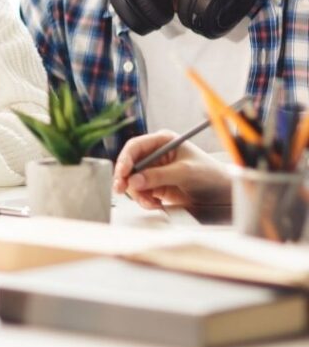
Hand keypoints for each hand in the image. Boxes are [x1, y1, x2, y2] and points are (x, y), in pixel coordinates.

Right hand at [113, 130, 230, 209]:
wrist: (225, 195)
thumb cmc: (211, 175)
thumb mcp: (185, 172)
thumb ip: (159, 175)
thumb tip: (134, 180)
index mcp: (162, 141)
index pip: (136, 146)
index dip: (126, 159)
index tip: (122, 173)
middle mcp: (156, 154)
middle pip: (130, 164)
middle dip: (126, 178)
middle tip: (120, 189)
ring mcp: (156, 170)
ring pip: (134, 180)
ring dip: (138, 194)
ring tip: (150, 203)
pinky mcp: (157, 186)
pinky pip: (142, 192)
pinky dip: (145, 200)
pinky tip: (155, 205)